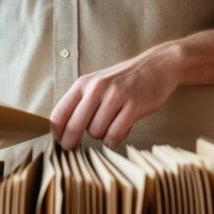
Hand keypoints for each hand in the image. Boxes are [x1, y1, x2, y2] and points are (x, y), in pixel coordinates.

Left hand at [49, 44, 183, 148]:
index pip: (60, 112)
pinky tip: (117, 135)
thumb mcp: (97, 84)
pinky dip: (114, 140)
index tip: (60, 141)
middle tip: (72, 148)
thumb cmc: (124, 79)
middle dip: (71, 141)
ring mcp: (116, 96)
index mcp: (83, 83)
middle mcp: (97, 88)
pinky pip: (115, 133)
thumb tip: (64, 130)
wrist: (157, 66)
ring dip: (100, 137)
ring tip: (108, 128)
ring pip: (96, 132)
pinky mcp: (134, 105)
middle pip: (74, 125)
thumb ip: (81, 102)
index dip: (57, 132)